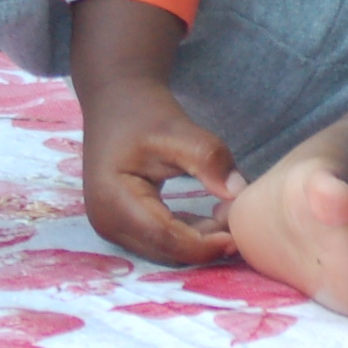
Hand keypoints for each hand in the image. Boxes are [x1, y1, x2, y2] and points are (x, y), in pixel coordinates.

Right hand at [78, 75, 248, 265]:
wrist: (116, 98)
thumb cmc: (141, 111)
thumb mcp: (176, 128)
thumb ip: (208, 157)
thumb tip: (239, 192)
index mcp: (113, 201)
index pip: (164, 237)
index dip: (203, 244)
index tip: (239, 235)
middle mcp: (107, 222)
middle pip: (164, 249)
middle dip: (204, 244)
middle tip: (241, 226)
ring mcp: (112, 226)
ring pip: (164, 249)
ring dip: (198, 241)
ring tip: (230, 218)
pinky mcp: (122, 223)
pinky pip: (160, 240)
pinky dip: (188, 234)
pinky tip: (213, 219)